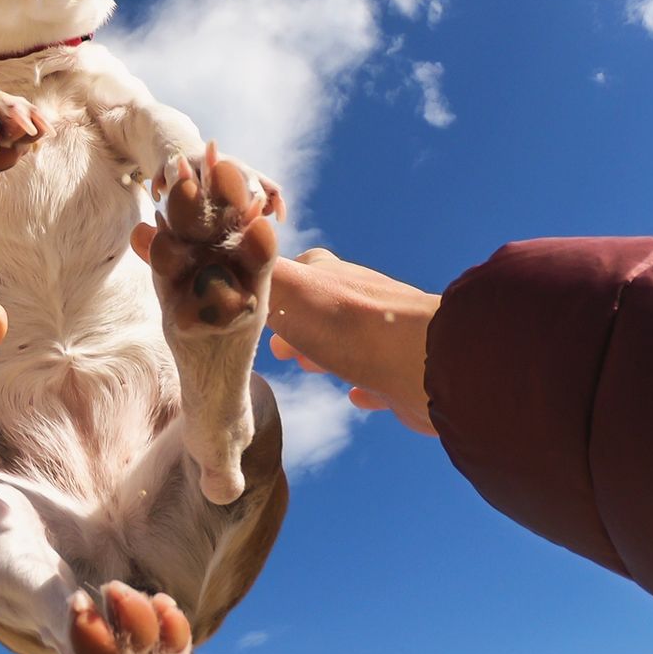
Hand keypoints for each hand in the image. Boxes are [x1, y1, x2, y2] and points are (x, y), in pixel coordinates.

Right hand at [266, 248, 440, 436]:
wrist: (427, 365)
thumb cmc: (351, 326)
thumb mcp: (290, 290)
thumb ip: (258, 274)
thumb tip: (225, 257)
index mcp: (331, 277)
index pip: (295, 271)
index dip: (271, 292)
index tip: (254, 315)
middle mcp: (360, 301)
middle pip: (320, 308)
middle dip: (296, 326)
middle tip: (280, 350)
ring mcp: (384, 338)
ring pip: (348, 340)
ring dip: (325, 352)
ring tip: (310, 367)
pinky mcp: (403, 375)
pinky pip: (378, 378)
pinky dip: (363, 385)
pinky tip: (354, 396)